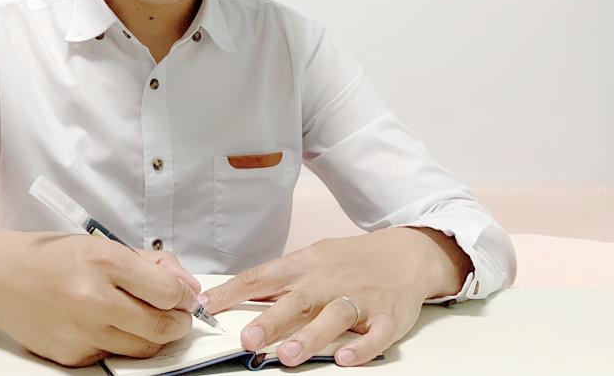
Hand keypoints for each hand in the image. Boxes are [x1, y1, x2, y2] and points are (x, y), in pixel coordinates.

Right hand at [0, 231, 200, 366]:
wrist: (2, 279)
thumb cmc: (54, 258)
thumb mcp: (102, 245)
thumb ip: (150, 264)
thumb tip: (188, 287)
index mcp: (103, 261)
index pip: (167, 291)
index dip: (184, 295)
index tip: (186, 295)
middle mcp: (93, 299)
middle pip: (161, 326)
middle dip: (179, 322)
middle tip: (178, 315)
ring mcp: (82, 332)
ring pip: (143, 347)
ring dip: (154, 335)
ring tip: (147, 318)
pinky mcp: (72, 356)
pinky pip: (114, 355)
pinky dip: (121, 343)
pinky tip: (109, 325)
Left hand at [199, 227, 469, 367]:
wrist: (404, 254)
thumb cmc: (349, 261)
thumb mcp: (311, 260)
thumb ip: (278, 280)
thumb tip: (235, 293)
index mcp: (305, 265)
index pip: (263, 277)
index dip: (234, 291)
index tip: (208, 306)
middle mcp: (329, 281)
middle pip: (298, 300)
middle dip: (272, 320)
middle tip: (248, 339)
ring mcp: (360, 299)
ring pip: (335, 316)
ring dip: (312, 336)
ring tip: (289, 356)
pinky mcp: (388, 318)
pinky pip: (376, 335)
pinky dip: (362, 347)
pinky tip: (345, 359)